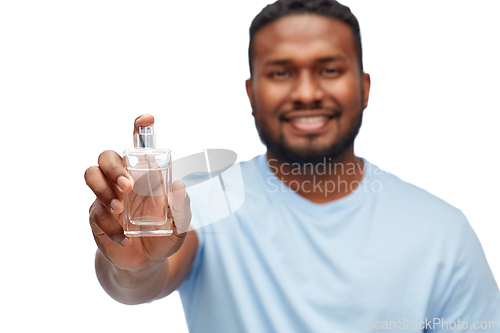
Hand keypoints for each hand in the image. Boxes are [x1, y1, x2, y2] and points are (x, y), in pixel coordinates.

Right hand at [84, 114, 191, 270]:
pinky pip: (95, 213)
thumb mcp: (179, 226)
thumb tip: (180, 186)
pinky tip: (126, 240)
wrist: (143, 264)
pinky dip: (112, 228)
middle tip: (128, 186)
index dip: (139, 128)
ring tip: (120, 208)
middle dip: (114, 167)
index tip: (146, 119)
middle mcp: (123, 180)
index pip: (138, 146)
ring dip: (103, 190)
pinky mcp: (96, 216)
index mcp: (144, 176)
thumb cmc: (162, 237)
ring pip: (90, 174)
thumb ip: (182, 208)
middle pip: (107, 156)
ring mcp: (106, 196)